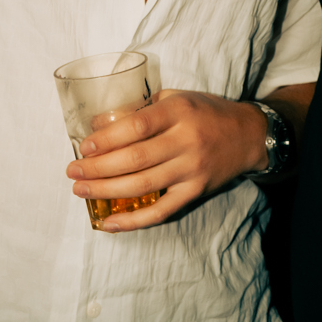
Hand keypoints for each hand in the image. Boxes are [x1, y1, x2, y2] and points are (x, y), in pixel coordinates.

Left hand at [66, 90, 268, 230]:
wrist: (248, 135)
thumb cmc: (205, 113)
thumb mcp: (176, 98)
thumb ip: (141, 109)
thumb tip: (98, 125)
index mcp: (179, 112)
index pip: (137, 127)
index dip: (107, 139)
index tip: (84, 147)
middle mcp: (186, 141)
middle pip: (135, 159)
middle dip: (98, 168)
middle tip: (73, 171)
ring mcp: (192, 169)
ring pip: (143, 186)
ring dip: (107, 191)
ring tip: (81, 190)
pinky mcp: (195, 191)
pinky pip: (161, 211)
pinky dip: (133, 220)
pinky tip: (109, 222)